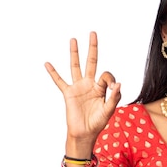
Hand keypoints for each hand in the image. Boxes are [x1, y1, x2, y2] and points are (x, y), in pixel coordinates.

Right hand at [45, 31, 120, 149]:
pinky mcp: (68, 93)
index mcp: (101, 88)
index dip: (109, 79)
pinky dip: (53, 73)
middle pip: (91, 62)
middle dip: (92, 48)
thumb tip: (118, 84)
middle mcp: (89, 85)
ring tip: (73, 39)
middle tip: (93, 33)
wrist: (84, 134)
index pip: (106, 75)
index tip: (111, 88)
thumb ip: (114, 97)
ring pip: (76, 67)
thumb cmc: (98, 123)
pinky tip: (48, 64)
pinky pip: (59, 81)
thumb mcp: (108, 111)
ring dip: (74, 53)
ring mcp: (78, 88)